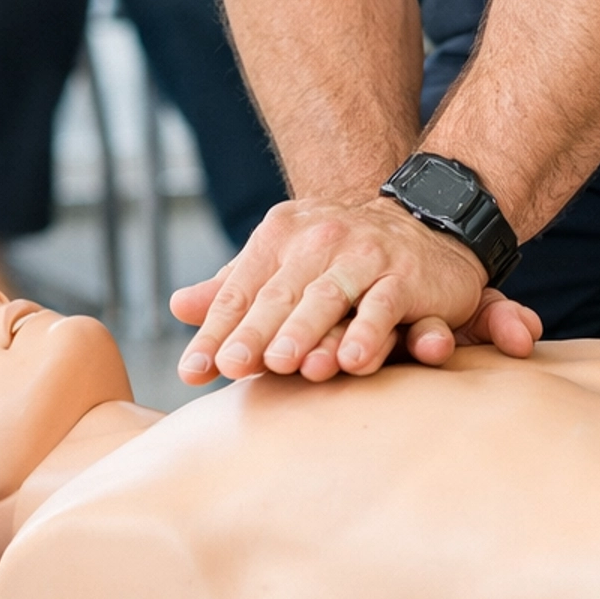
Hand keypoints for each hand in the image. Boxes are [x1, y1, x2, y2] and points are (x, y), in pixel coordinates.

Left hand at [170, 197, 541, 383]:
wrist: (422, 228)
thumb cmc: (338, 261)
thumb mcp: (285, 266)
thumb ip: (235, 288)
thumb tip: (177, 307)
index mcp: (281, 235)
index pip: (241, 289)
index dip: (216, 331)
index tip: (192, 370)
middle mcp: (320, 238)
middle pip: (279, 294)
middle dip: (254, 331)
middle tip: (232, 366)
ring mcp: (364, 253)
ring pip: (328, 297)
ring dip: (305, 331)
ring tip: (283, 364)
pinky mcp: (405, 275)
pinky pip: (383, 306)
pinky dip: (369, 332)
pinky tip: (352, 360)